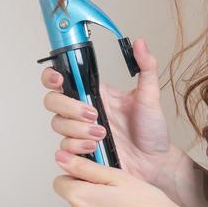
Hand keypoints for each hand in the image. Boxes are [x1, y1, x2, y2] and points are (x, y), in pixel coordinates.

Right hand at [40, 38, 179, 188]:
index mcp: (97, 94)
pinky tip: (95, 146)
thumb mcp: (150, 96)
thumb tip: (140, 43)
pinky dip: (77, 145)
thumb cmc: (152, 131)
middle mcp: (84, 111)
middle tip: (93, 113)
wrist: (155, 163)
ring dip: (77, 128)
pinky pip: (64, 147)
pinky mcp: (81, 151)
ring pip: (57, 124)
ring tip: (102, 133)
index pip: (64, 78)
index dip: (52, 76)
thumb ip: (146, 67)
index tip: (59, 78)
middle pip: (53, 101)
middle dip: (68, 106)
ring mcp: (80, 132)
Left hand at [51, 151, 186, 206]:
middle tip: (115, 198)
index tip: (91, 181)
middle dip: (88, 198)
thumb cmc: (149, 205)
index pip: (61, 183)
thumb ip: (85, 167)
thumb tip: (61, 158)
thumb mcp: (118, 176)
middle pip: (73, 203)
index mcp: (81, 196)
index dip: (76, 178)